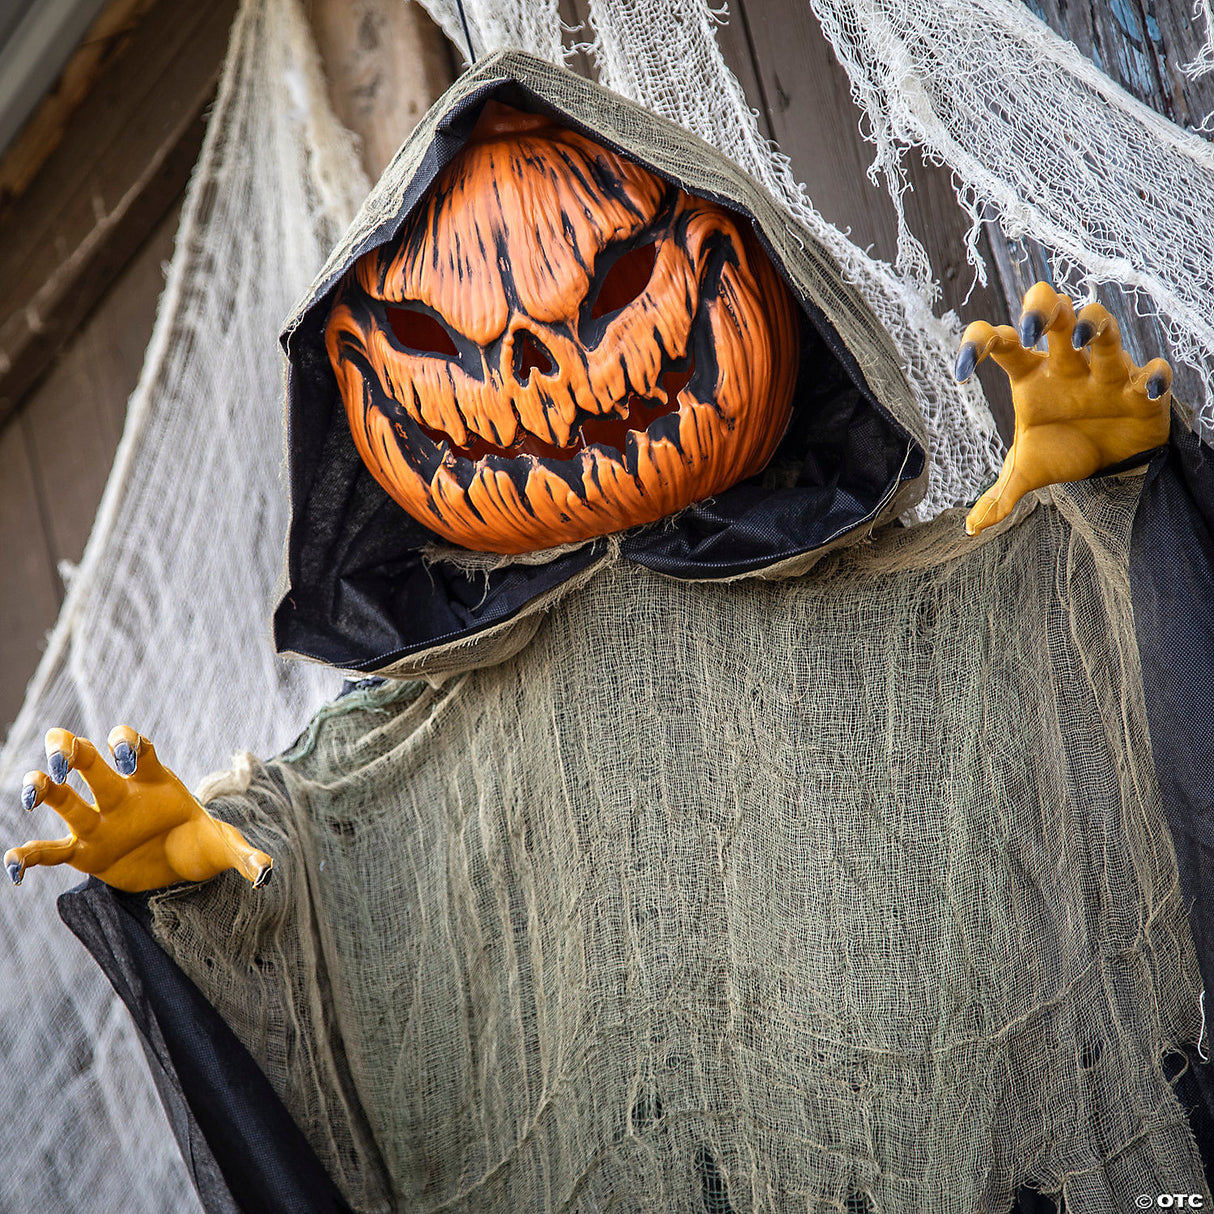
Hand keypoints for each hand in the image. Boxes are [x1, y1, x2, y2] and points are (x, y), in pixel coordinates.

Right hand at [4, 727, 271, 892]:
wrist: (183, 865)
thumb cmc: (202, 842)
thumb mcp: (225, 845)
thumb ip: (243, 855)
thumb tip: (266, 874)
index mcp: (155, 779)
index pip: (137, 746)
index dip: (127, 743)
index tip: (126, 755)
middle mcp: (121, 794)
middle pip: (91, 760)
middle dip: (73, 750)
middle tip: (62, 757)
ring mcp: (99, 822)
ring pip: (64, 798)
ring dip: (43, 788)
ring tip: (35, 791)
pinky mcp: (85, 853)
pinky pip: (50, 852)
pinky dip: (28, 857)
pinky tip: (13, 869)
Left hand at [955, 281, 1170, 535]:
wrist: (1110, 468)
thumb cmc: (1064, 451)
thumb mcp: (1026, 472)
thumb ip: (999, 496)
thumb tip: (969, 528)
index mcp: (1031, 376)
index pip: (1001, 342)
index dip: (978, 343)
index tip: (961, 370)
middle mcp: (1066, 365)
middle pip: (1055, 314)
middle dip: (1043, 309)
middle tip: (1030, 327)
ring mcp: (1104, 372)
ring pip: (1102, 327)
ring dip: (1093, 323)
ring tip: (1080, 335)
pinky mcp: (1141, 389)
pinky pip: (1153, 371)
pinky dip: (1154, 376)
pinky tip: (1146, 389)